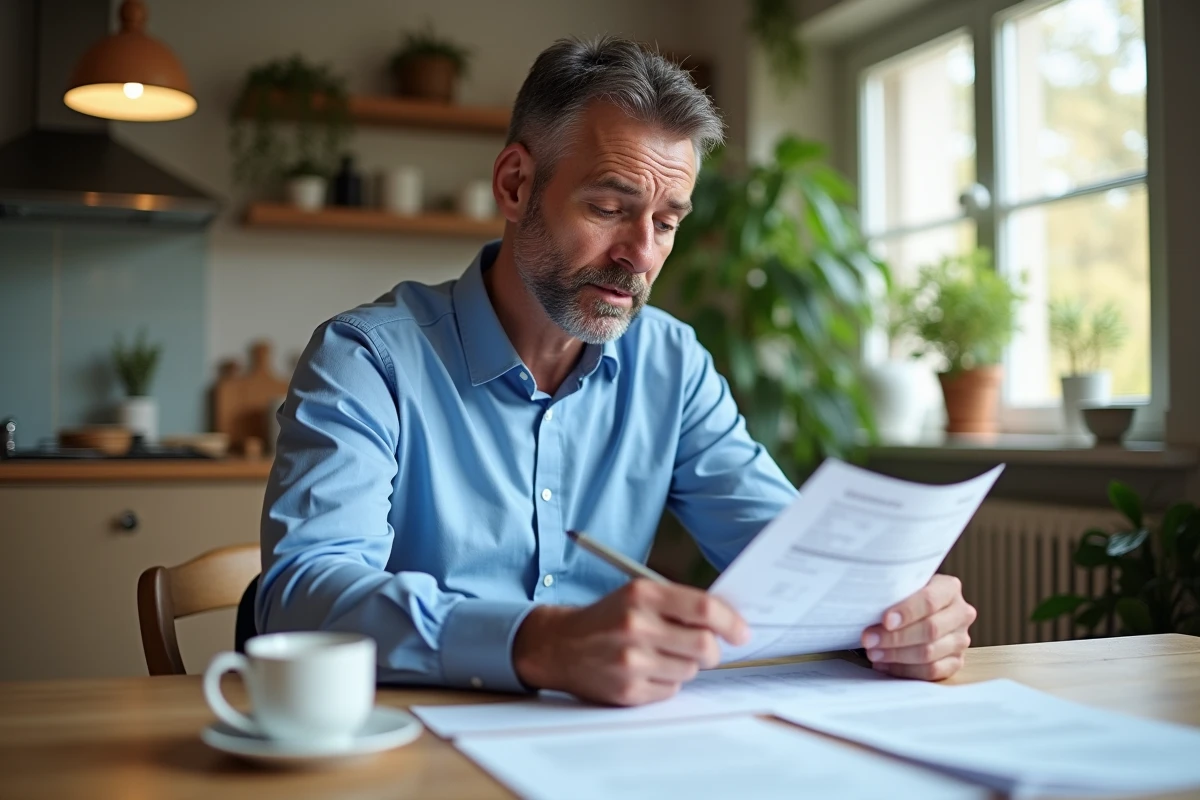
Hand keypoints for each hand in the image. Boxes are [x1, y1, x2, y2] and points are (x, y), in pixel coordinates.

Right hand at [512, 579, 749, 705]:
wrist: (559, 645)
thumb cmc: (608, 618)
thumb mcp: (638, 595)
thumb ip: (679, 604)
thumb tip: (727, 622)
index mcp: (642, 595)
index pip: (703, 609)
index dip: (731, 622)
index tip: (742, 632)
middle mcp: (636, 626)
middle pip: (704, 645)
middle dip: (712, 649)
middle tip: (705, 648)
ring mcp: (631, 661)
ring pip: (691, 670)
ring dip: (686, 665)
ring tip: (661, 655)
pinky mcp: (627, 690)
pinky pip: (672, 690)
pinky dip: (667, 682)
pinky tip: (646, 670)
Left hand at [861, 574, 975, 680]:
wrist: (917, 610)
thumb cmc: (904, 596)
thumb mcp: (902, 586)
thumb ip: (893, 593)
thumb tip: (868, 606)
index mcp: (949, 588)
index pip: (930, 600)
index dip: (907, 612)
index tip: (885, 621)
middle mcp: (961, 613)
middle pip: (930, 629)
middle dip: (895, 637)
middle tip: (869, 640)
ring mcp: (961, 640)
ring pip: (929, 653)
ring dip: (896, 655)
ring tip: (873, 653)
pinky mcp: (956, 662)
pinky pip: (932, 672)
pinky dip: (905, 670)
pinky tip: (885, 664)